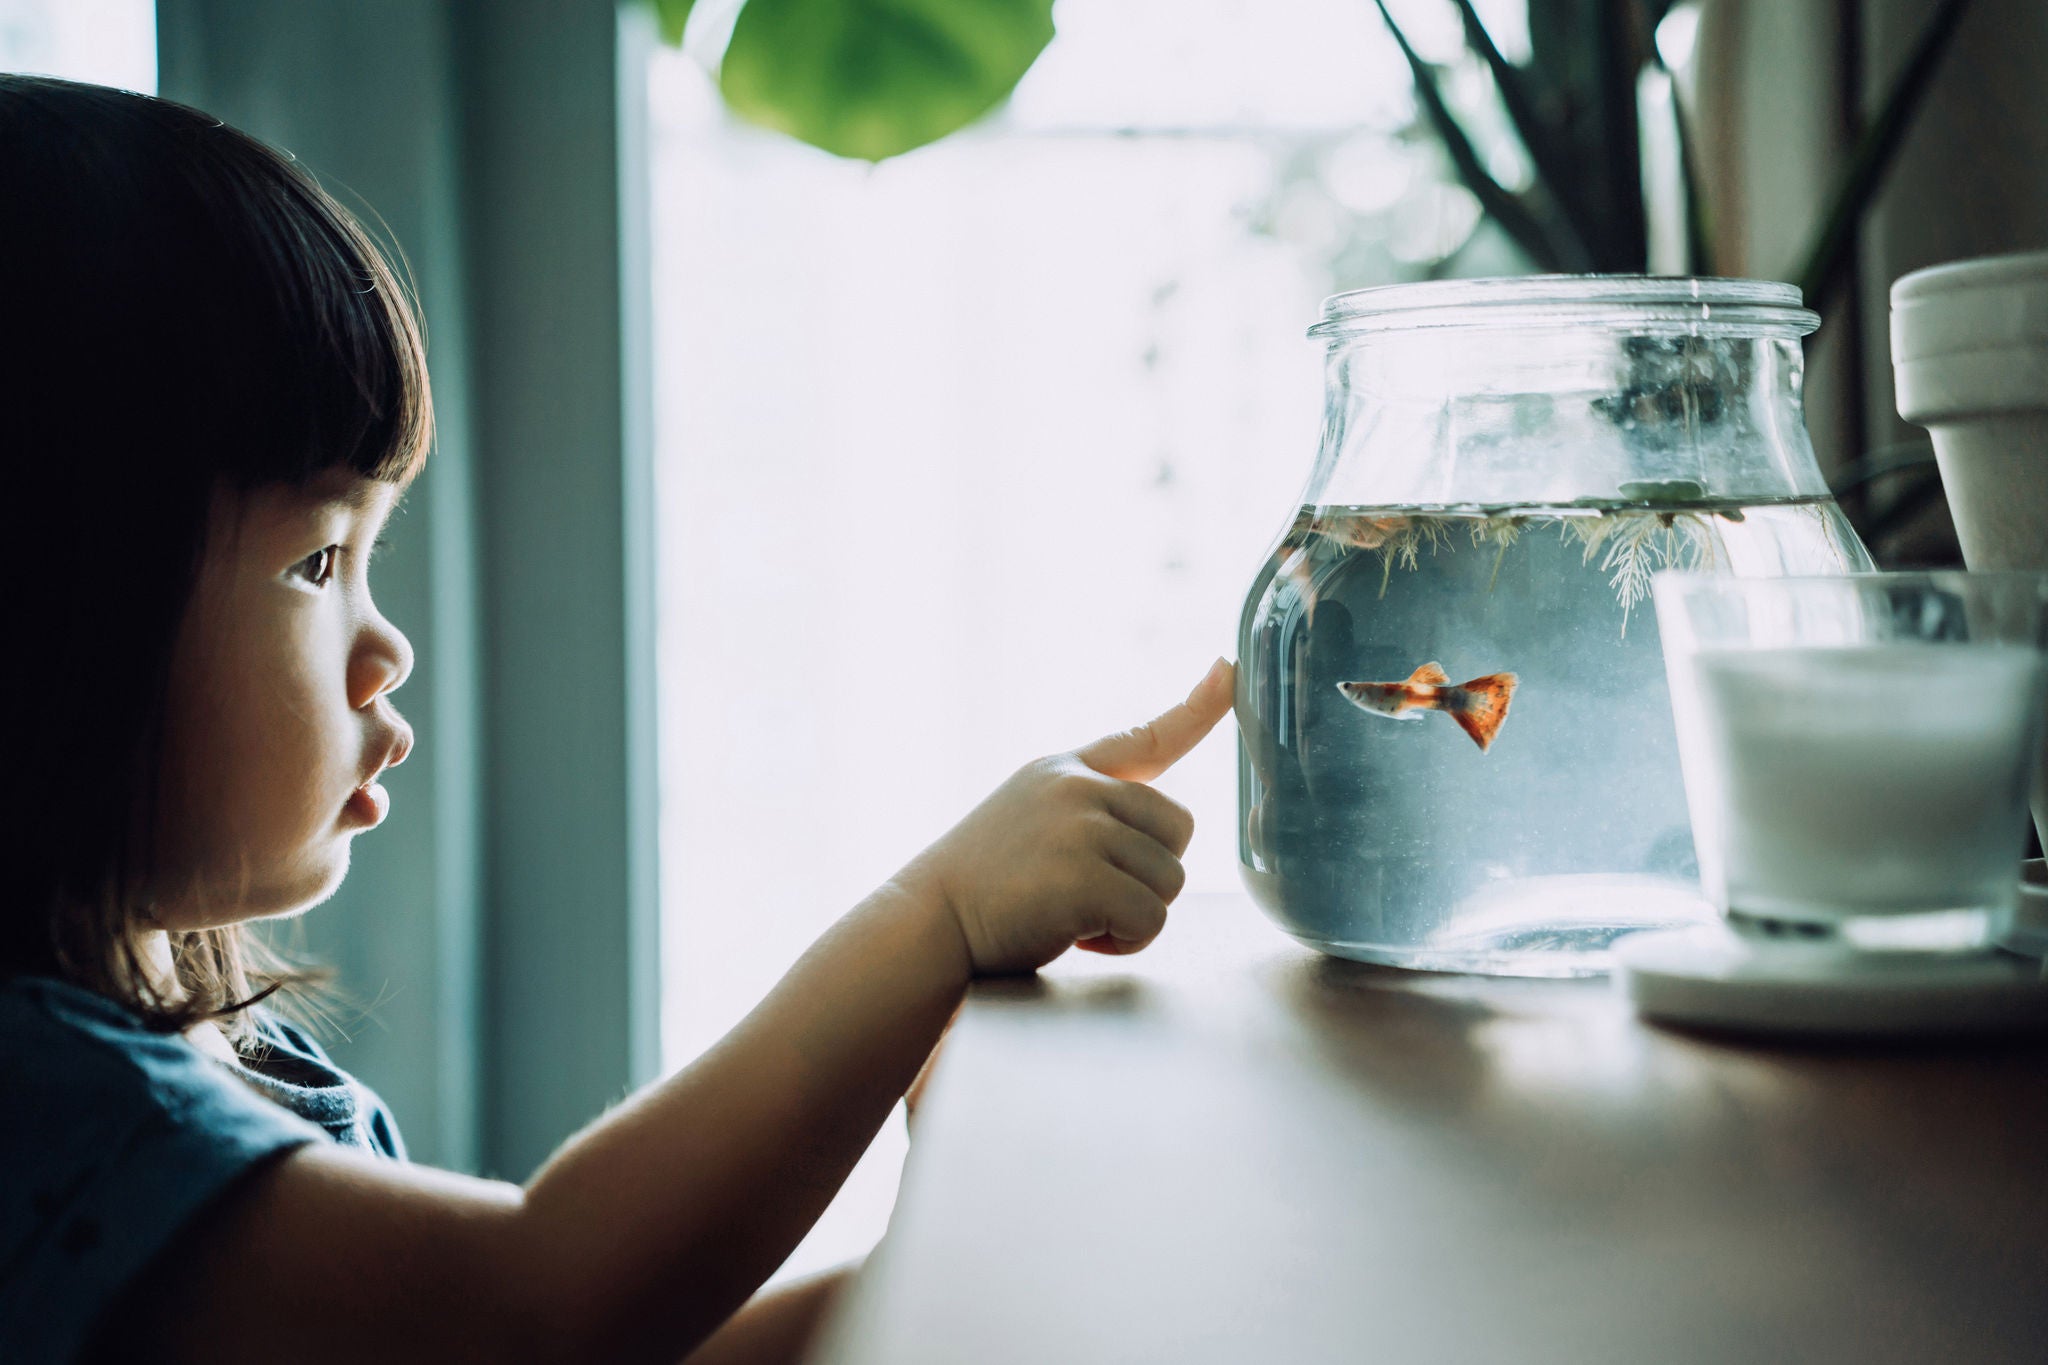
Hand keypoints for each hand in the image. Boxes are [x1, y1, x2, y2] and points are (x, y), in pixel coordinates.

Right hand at [898, 658, 1234, 975]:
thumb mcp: (1030, 815)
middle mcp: (1078, 788)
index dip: (1198, 707)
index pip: (1146, 736)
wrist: (927, 923)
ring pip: (1170, 879)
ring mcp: (1081, 828)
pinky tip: (1074, 934)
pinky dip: (1123, 941)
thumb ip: (1088, 806)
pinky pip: (1151, 918)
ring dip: (1133, 913)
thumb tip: (1160, 821)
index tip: (1229, 670)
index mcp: (1066, 771)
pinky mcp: (1084, 877)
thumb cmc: (982, 886)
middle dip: (1149, 873)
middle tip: (1091, 894)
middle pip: (1179, 830)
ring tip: (1072, 914)